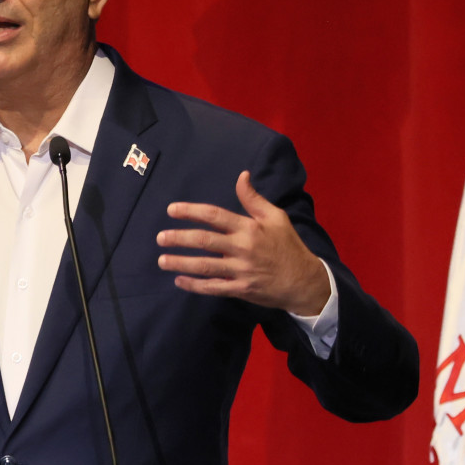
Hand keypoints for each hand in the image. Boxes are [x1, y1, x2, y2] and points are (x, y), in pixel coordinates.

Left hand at [156, 170, 330, 314]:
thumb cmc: (288, 245)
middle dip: (178, 239)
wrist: (304, 281)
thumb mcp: (276, 217)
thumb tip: (242, 175)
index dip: (190, 211)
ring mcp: (240, 270)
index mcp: (249, 227)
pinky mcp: (241, 289)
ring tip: (162, 260)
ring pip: (205, 266)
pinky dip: (194, 285)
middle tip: (160, 237)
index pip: (214, 216)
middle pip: (204, 241)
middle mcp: (242, 248)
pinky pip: (213, 287)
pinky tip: (179, 281)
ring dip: (181, 263)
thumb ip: (254, 198)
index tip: (171, 210)